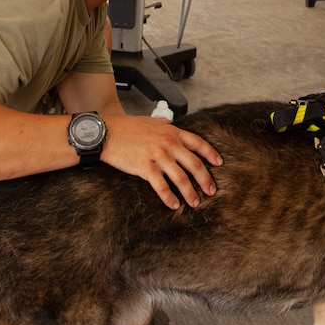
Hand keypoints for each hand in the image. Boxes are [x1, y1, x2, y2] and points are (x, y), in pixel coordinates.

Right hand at [101, 115, 222, 210]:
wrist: (106, 133)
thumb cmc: (125, 127)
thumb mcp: (149, 121)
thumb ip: (162, 124)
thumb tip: (169, 124)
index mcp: (171, 131)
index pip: (198, 143)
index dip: (211, 154)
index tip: (218, 164)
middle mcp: (168, 143)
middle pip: (194, 164)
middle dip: (205, 179)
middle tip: (211, 190)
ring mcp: (157, 156)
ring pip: (181, 178)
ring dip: (190, 193)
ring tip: (195, 202)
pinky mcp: (145, 167)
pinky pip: (161, 186)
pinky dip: (169, 197)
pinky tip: (174, 204)